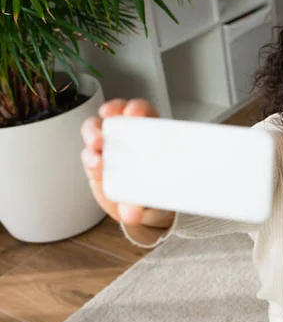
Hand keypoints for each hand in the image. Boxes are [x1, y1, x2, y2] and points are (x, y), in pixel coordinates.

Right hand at [80, 99, 174, 226]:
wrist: (141, 211)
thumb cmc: (155, 194)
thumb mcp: (154, 199)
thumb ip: (142, 205)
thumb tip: (131, 214)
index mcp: (149, 134)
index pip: (143, 111)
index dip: (137, 108)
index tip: (134, 113)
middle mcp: (126, 136)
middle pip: (114, 116)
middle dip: (109, 116)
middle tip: (108, 129)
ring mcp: (108, 148)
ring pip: (95, 131)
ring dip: (94, 136)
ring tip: (97, 151)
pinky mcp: (96, 162)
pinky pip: (89, 154)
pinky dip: (90, 157)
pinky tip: (95, 163)